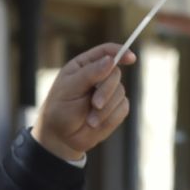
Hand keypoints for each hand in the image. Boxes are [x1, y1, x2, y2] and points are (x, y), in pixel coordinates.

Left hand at [31, 43, 134, 160]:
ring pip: (121, 93)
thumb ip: (89, 74)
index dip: (120, 51)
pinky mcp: (115, 109)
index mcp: (84, 65)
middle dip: (106, 90)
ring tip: (90, 120)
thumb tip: (110, 60)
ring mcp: (109, 93)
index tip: (130, 58)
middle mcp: (99, 76)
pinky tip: (96, 124)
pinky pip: (123, 108)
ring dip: (106, 109)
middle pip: (115, 74)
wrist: (61, 137)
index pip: (106, 51)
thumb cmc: (59, 110)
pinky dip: (110, 118)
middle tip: (95, 104)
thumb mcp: (69, 89)